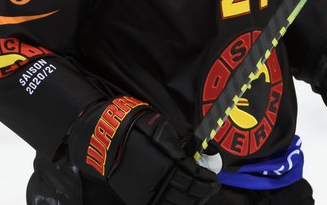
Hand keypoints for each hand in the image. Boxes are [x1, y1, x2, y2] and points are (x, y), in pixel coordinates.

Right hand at [69, 97, 219, 203]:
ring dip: (190, 202)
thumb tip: (202, 149)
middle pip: (190, 195)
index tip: (213, 180)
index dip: (207, 181)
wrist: (113, 138)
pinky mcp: (140, 199)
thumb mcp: (170, 129)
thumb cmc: (142, 128)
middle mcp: (163, 181)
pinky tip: (178, 201)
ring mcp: (151, 192)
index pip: (197, 178)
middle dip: (202, 193)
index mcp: (173, 162)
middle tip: (209, 189)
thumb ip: (187, 141)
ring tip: (196, 196)